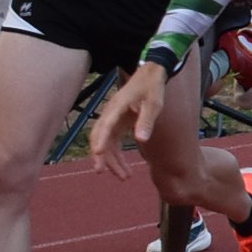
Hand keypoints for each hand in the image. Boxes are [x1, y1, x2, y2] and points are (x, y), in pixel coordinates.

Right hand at [89, 63, 169, 179]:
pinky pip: (113, 142)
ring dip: (112, 160)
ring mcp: (112, 118)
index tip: (98, 153)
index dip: (101, 140)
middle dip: (102, 156)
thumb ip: (147, 120)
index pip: (105, 125)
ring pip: (106, 142)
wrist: (150, 74)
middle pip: (100, 137)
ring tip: (124, 177)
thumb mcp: (154, 103)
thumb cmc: (152, 87)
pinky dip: (117, 155)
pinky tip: (124, 167)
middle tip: (104, 173)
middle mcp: (110, 113)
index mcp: (117, 106)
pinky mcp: (117, 122)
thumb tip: (141, 140)